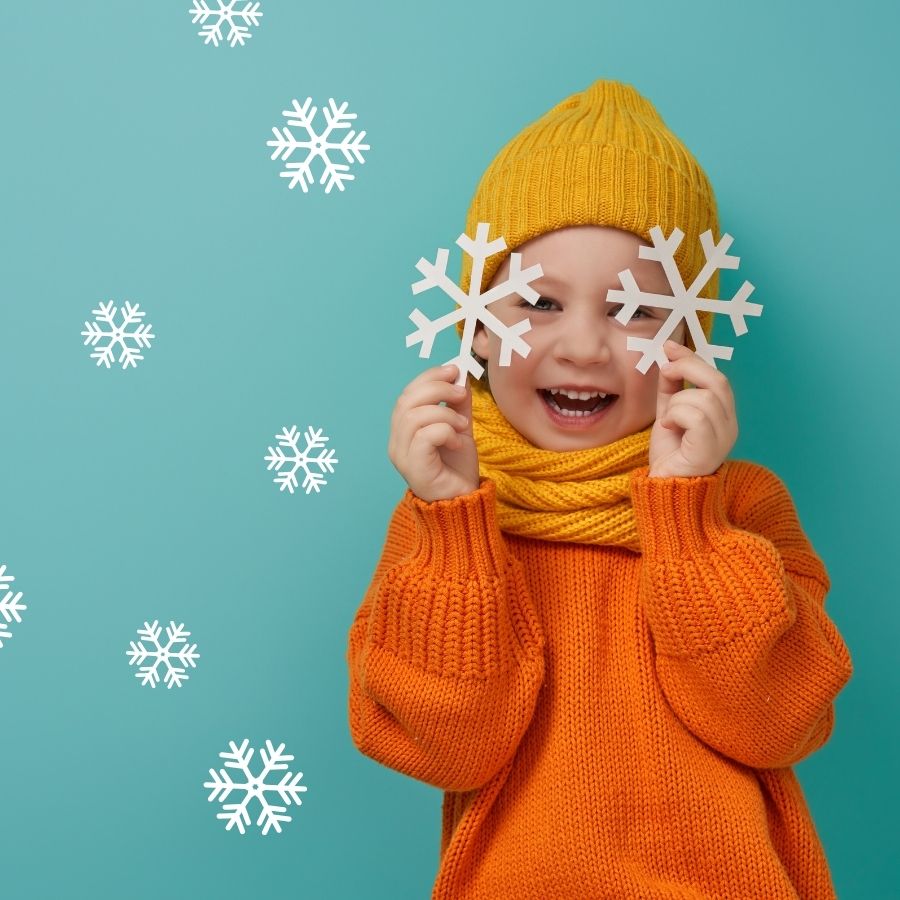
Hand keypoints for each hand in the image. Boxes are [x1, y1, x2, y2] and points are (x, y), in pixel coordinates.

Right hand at [388, 363, 479, 501]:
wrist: (463, 502)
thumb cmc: (456, 468)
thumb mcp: (460, 427)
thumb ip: (457, 403)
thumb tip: (459, 374)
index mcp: (403, 430)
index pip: (407, 394)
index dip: (429, 377)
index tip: (454, 370)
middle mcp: (396, 442)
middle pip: (406, 401)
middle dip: (437, 389)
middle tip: (461, 394)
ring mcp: (402, 456)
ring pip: (414, 417)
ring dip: (445, 414)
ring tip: (463, 425)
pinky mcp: (414, 468)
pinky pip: (425, 436)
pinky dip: (446, 432)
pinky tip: (458, 443)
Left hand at [648, 340, 737, 477]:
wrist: (663, 489)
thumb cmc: (669, 455)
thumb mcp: (668, 412)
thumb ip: (671, 388)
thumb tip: (668, 357)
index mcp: (723, 415)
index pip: (716, 377)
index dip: (693, 359)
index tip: (669, 347)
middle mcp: (730, 426)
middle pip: (718, 381)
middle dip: (688, 368)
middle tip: (666, 371)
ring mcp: (723, 439)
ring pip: (704, 398)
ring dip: (677, 403)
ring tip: (668, 420)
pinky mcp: (710, 450)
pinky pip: (697, 417)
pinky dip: (676, 416)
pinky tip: (667, 428)